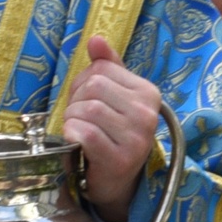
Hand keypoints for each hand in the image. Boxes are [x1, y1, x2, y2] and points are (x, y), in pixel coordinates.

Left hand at [62, 34, 162, 221]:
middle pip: (94, 86)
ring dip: (72, 120)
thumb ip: (107, 67)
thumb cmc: (112, 135)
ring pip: (87, 109)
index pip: (102, 69)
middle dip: (76, 101)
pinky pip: (84, 132)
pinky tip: (77, 143)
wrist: (118, 183)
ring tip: (80, 132)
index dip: (84, 82)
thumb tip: (95, 39)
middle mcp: (148, 114)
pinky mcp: (120, 159)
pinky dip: (72, 135)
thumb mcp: (114, 98)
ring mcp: (137, 138)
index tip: (88, 101)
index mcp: (148, 93)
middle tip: (81, 119)